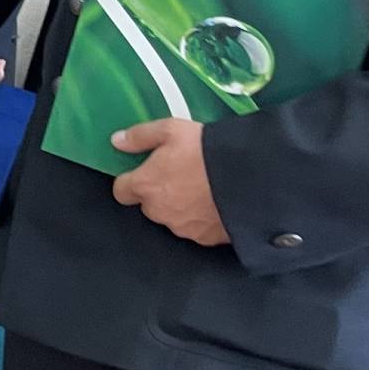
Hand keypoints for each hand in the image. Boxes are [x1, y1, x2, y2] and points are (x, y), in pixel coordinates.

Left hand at [110, 119, 229, 245]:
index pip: (122, 191)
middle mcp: (158, 211)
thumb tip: (117, 141)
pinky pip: (196, 229)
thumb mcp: (171, 130)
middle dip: (159, 194)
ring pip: (172, 218)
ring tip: (202, 188)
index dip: (132, 181)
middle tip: (181, 176)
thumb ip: (140, 136)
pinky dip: (201, 219)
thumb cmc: (206, 151)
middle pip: (149, 205)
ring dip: (180, 207)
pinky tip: (215, 202)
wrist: (251, 178)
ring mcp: (182, 228)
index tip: (146, 172)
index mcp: (145, 186)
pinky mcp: (205, 239)